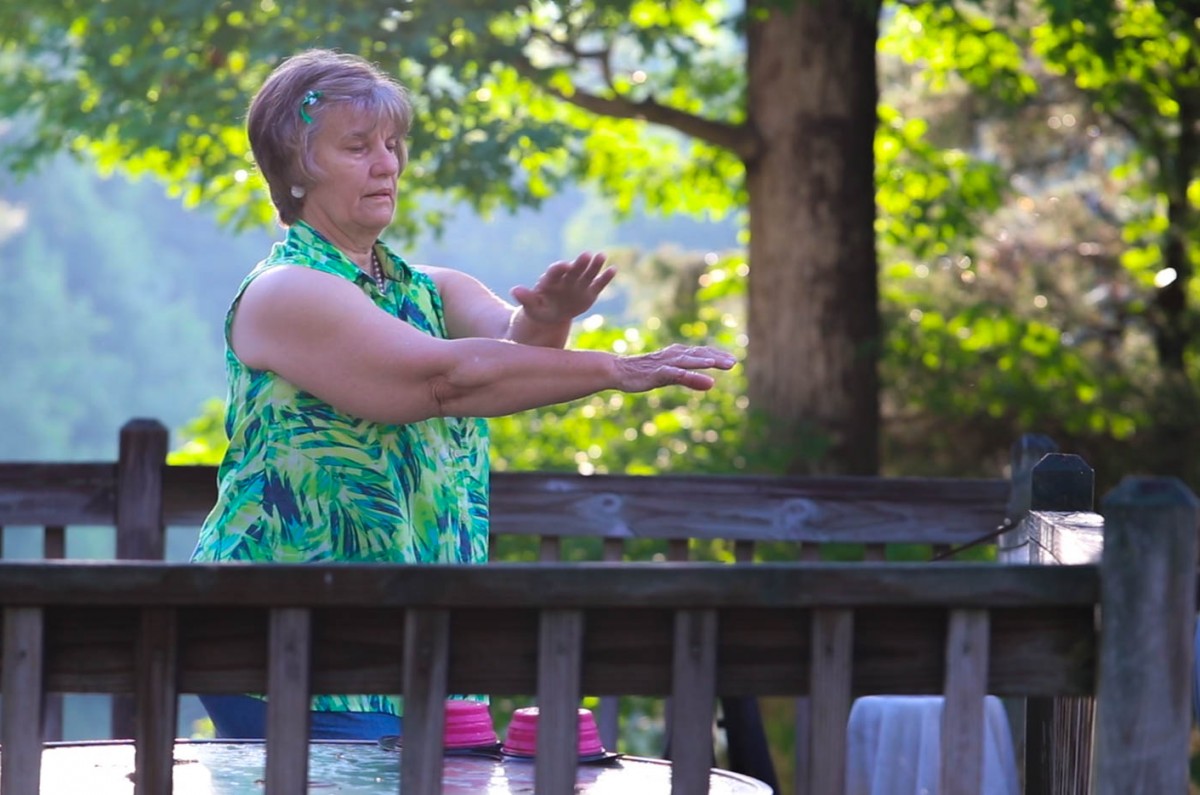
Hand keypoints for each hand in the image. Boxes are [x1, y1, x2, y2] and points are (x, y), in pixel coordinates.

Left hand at [510, 252, 615, 324]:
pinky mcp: (589, 292)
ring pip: (587, 273)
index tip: (565, 266)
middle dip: (579, 263)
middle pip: (573, 269)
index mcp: (550, 280)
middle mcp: (566, 278)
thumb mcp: (531, 306)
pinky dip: (605, 277)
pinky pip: (598, 284)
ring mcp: (579, 284)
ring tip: (602, 256)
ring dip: (595, 265)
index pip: (555, 271)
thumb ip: (525, 298)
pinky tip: (614, 269)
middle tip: (586, 255)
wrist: (552, 315)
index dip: (559, 268)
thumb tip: (514, 290)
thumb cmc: (539, 309)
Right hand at [615, 345, 737, 392]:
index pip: (702, 353)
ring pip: (686, 361)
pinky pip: (672, 372)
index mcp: (678, 354)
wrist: (619, 370)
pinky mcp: (656, 372)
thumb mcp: (672, 378)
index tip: (733, 360)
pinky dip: (684, 373)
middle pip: (698, 355)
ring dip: (701, 362)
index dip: (717, 356)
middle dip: (716, 358)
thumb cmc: (646, 373)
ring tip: (716, 364)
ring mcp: (665, 363)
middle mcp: (673, 355)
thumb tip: (712, 384)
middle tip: (733, 362)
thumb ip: (692, 380)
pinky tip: (691, 375)